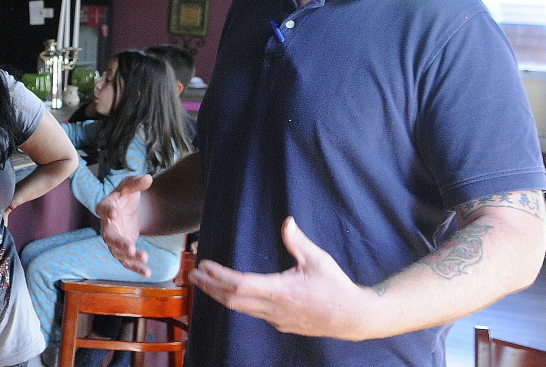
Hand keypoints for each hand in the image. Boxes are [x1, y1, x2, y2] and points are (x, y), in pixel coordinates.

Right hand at [97, 174, 152, 276]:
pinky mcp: (122, 250)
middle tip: (130, 248)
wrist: (127, 208)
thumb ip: (137, 182)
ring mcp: (114, 240)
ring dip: (131, 258)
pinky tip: (148, 273)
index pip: (103, 209)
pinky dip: (136, 268)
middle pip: (110, 237)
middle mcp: (107, 226)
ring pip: (119, 252)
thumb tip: (148, 179)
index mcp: (106, 207)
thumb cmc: (125, 195)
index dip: (107, 211)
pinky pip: (127, 261)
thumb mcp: (130, 186)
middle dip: (120, 243)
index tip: (113, 213)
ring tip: (145, 258)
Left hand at [188, 217, 373, 340]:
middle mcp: (274, 308)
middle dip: (209, 286)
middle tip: (192, 273)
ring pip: (239, 309)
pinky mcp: (280, 324)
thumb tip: (287, 221)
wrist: (353, 318)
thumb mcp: (319, 260)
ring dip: (219, 295)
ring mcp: (276, 319)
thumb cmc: (336, 286)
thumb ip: (299, 242)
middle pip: (232, 300)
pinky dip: (235, 302)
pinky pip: (251, 313)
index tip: (204, 265)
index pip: (240, 285)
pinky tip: (229, 293)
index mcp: (281, 291)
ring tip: (203, 282)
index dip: (218, 276)